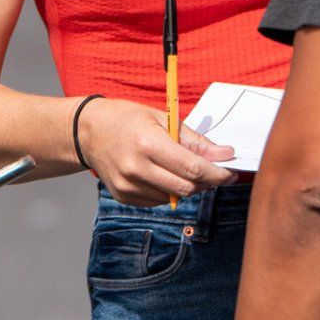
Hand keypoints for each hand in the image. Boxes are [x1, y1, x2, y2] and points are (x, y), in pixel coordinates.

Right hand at [77, 97, 234, 206]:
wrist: (87, 131)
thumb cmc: (127, 119)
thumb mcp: (162, 118)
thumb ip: (194, 140)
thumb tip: (224, 155)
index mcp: (148, 143)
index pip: (192, 168)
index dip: (217, 173)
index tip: (231, 172)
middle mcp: (136, 168)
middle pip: (186, 188)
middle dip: (206, 182)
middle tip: (213, 171)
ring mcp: (127, 185)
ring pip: (173, 197)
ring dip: (187, 186)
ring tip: (182, 167)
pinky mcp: (123, 196)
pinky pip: (158, 201)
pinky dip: (168, 190)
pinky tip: (162, 174)